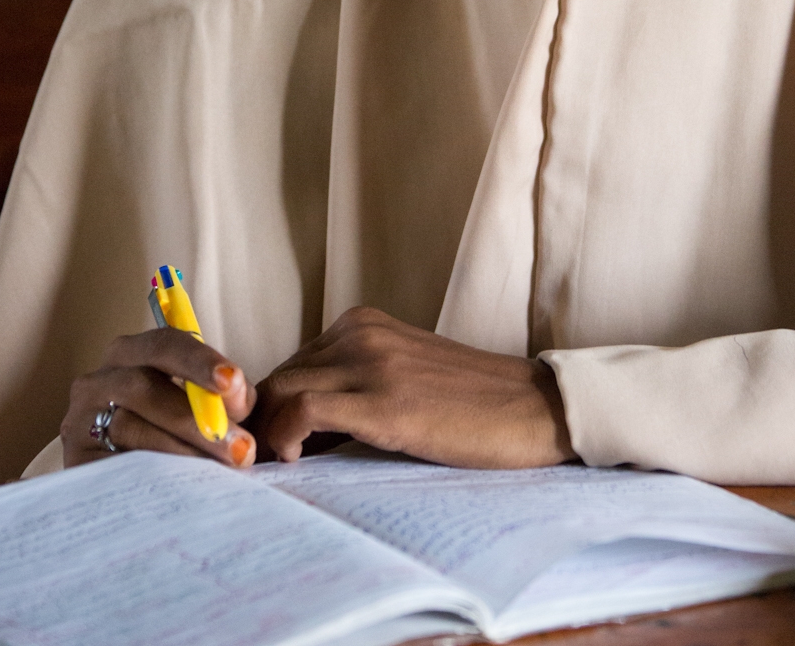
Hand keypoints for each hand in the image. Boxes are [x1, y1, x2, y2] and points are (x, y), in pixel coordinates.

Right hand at [62, 327, 257, 469]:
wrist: (124, 486)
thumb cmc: (175, 435)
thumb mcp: (200, 408)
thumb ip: (223, 399)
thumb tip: (237, 398)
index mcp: (132, 354)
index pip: (164, 344)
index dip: (200, 361)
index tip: (232, 382)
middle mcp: (99, 380)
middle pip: (145, 387)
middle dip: (197, 419)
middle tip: (241, 448)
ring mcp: (79, 422)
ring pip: (129, 429)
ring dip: (180, 452)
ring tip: (218, 473)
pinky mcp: (73, 463)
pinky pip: (112, 467)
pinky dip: (150, 477)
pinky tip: (180, 489)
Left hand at [250, 307, 576, 468]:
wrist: (533, 408)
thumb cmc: (471, 406)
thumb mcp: (401, 378)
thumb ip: (353, 387)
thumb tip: (297, 430)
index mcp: (364, 323)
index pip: (289, 364)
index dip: (270, 409)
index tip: (270, 448)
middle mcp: (361, 332)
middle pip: (276, 377)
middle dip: (261, 424)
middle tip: (268, 467)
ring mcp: (371, 361)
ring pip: (280, 391)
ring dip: (267, 435)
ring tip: (284, 470)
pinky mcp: (383, 400)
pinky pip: (303, 411)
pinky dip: (284, 439)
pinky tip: (299, 462)